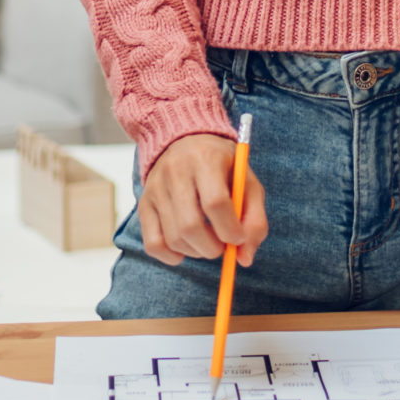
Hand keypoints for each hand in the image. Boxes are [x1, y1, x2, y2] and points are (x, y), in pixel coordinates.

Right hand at [136, 133, 267, 266]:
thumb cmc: (223, 167)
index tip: (238, 238)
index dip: (230, 229)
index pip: (215, 202)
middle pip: (190, 225)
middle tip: (222, 246)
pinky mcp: (144, 203)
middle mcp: (176, 171)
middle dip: (212, 247)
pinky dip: (171, 256)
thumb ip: (254, 219)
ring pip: (174, 238)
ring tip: (208, 242)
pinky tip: (186, 248)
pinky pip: (152, 243)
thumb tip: (244, 259)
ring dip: (196, 252)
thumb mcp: (247, 182)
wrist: (185, 141)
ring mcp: (156, 188)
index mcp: (206, 159)